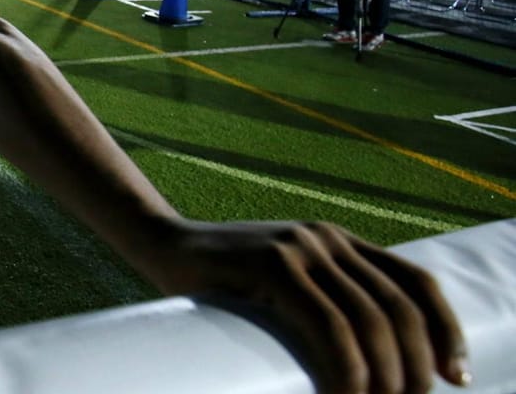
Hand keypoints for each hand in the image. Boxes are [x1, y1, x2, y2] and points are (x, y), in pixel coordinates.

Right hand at [152, 219, 468, 393]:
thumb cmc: (219, 281)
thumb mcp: (285, 284)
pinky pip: (327, 322)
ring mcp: (300, 247)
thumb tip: (371, 357)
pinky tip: (347, 391)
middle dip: (415, 368)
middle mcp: (327, 237)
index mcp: (339, 241)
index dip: (447, 331)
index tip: (457, 377)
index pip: (417, 282)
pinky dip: (347, 365)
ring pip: (369, 320)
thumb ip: (322, 296)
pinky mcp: (272, 263)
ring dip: (385, 376)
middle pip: (400, 307)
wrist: (159, 244)